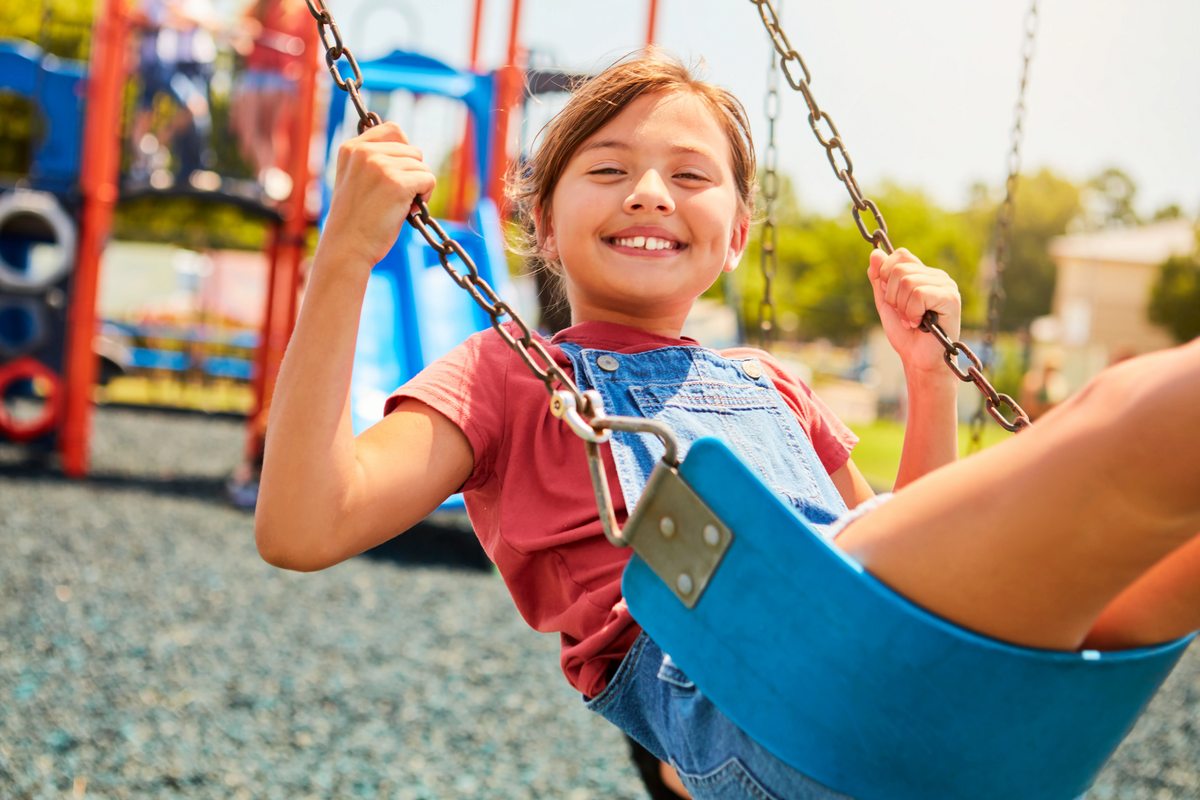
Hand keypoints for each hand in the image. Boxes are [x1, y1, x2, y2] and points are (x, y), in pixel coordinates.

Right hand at [322, 122, 435, 269]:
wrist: (346, 247)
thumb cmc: (355, 220)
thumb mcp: (356, 180)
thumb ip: (374, 161)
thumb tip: (411, 153)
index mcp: (352, 148)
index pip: (393, 130)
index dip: (403, 152)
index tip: (395, 175)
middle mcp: (365, 152)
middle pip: (413, 150)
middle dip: (412, 174)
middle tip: (395, 198)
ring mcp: (380, 166)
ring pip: (422, 165)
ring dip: (419, 187)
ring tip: (399, 206)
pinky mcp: (397, 183)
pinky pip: (429, 179)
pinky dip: (425, 197)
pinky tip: (408, 211)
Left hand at [868, 248, 961, 376]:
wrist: (918, 359)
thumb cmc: (905, 333)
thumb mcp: (886, 302)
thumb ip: (879, 279)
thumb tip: (875, 253)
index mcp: (924, 274)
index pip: (900, 255)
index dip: (886, 275)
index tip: (891, 299)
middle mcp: (938, 276)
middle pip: (899, 269)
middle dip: (892, 297)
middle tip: (903, 314)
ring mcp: (947, 286)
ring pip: (907, 281)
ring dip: (902, 307)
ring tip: (912, 320)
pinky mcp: (951, 299)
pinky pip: (919, 294)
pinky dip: (912, 312)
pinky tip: (919, 323)